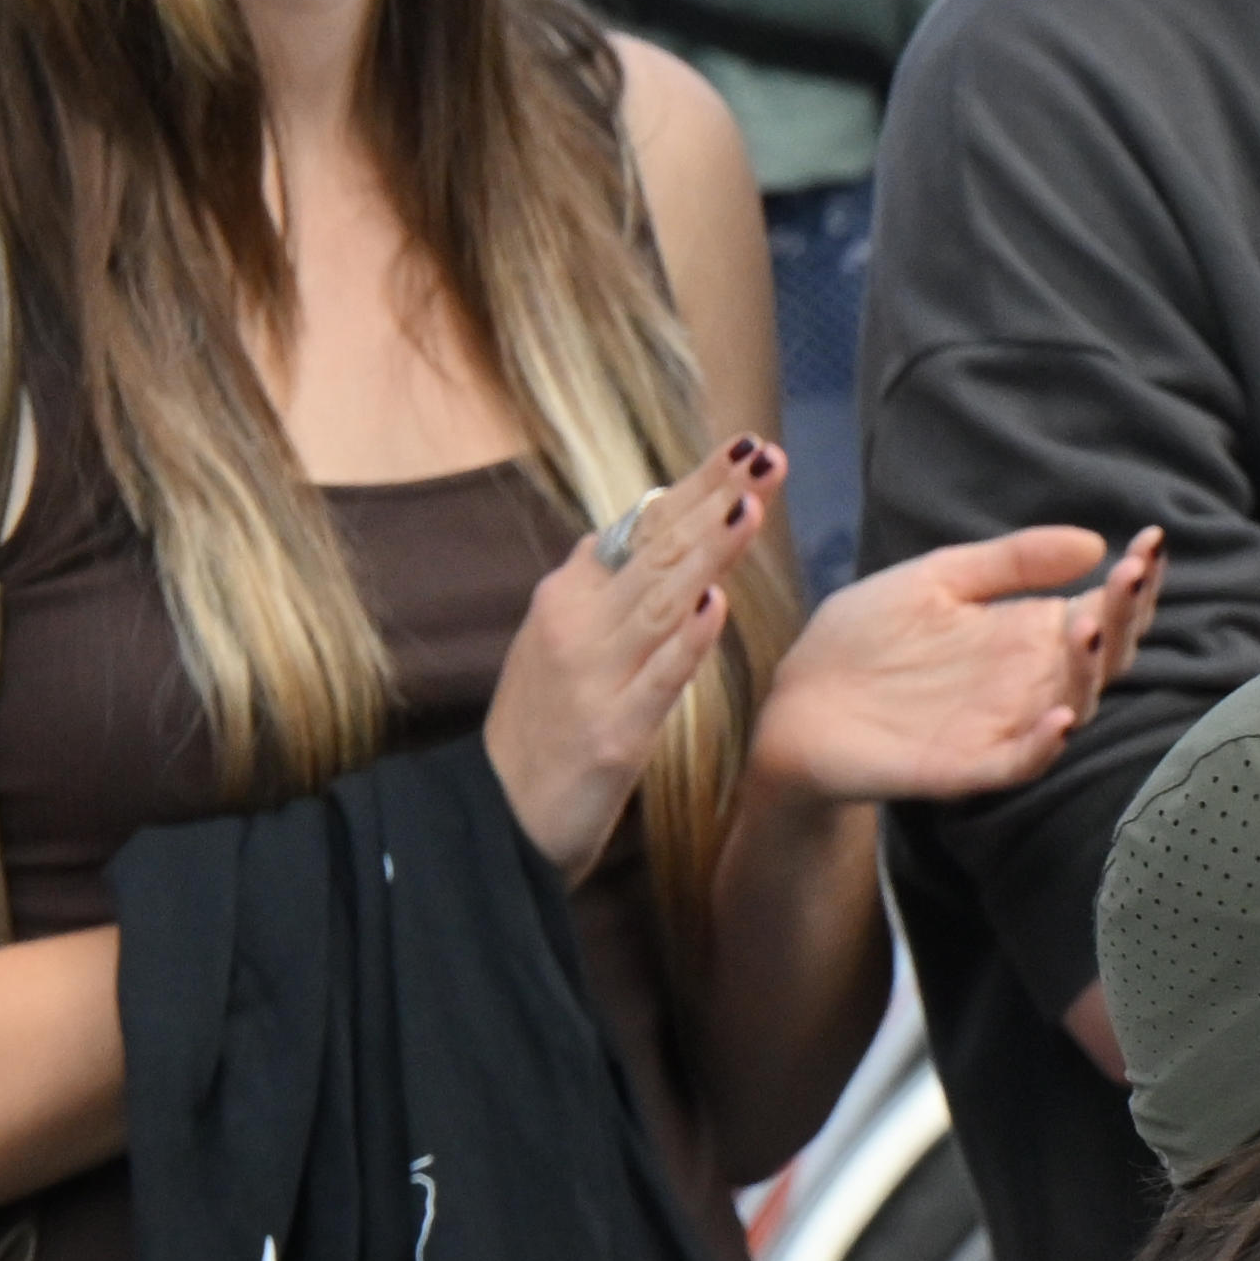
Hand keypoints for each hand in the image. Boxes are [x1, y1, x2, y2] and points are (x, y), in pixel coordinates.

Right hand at [490, 436, 783, 878]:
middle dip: (711, 498)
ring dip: (706, 552)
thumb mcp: (570, 644)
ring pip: (658, 601)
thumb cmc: (545, 726)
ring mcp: (592, 675)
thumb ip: (610, 592)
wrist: (494, 813)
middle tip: (764, 453)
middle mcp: (576, 622)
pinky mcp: (611, 732)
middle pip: (654, 549)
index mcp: (569, 597)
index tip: (746, 447)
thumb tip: (649, 531)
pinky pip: (654, 680)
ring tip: (750, 506)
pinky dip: (683, 642)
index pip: (641, 527)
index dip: (694, 486)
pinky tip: (712, 607)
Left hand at [754, 517, 1163, 814]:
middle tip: (1131, 575)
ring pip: (1075, 705)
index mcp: (1029, 636)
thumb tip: (1093, 541)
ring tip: (1089, 627)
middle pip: (1105, 657)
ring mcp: (1006, 727)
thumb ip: (1009, 562)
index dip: (1134, 583)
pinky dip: (1045, 745)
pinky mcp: (969, 766)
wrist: (796, 702)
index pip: (1104, 611)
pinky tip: (1059, 717)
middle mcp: (1032, 683)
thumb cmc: (865, 640)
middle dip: (1125, 617)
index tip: (1151, 542)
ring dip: (1090, 671)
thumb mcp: (935, 579)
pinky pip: (1021, 762)